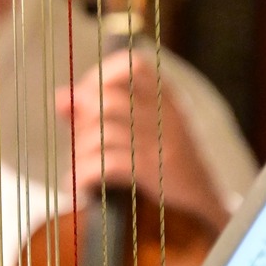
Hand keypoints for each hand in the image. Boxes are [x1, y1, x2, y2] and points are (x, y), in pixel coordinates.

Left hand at [60, 49, 229, 234]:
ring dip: (80, 151)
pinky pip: (107, 164)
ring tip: (78, 167)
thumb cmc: (163, 161)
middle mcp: (165, 115)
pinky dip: (84, 174)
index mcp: (165, 98)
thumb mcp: (141, 128)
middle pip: (108, 100)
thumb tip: (61, 96)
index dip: (101, 76)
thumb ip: (99, 110)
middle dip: (83, 120)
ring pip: (104, 132)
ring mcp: (162, 143)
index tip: (86, 98)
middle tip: (78, 140)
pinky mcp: (154, 173)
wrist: (204, 201)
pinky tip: (80, 185)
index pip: (133, 65)